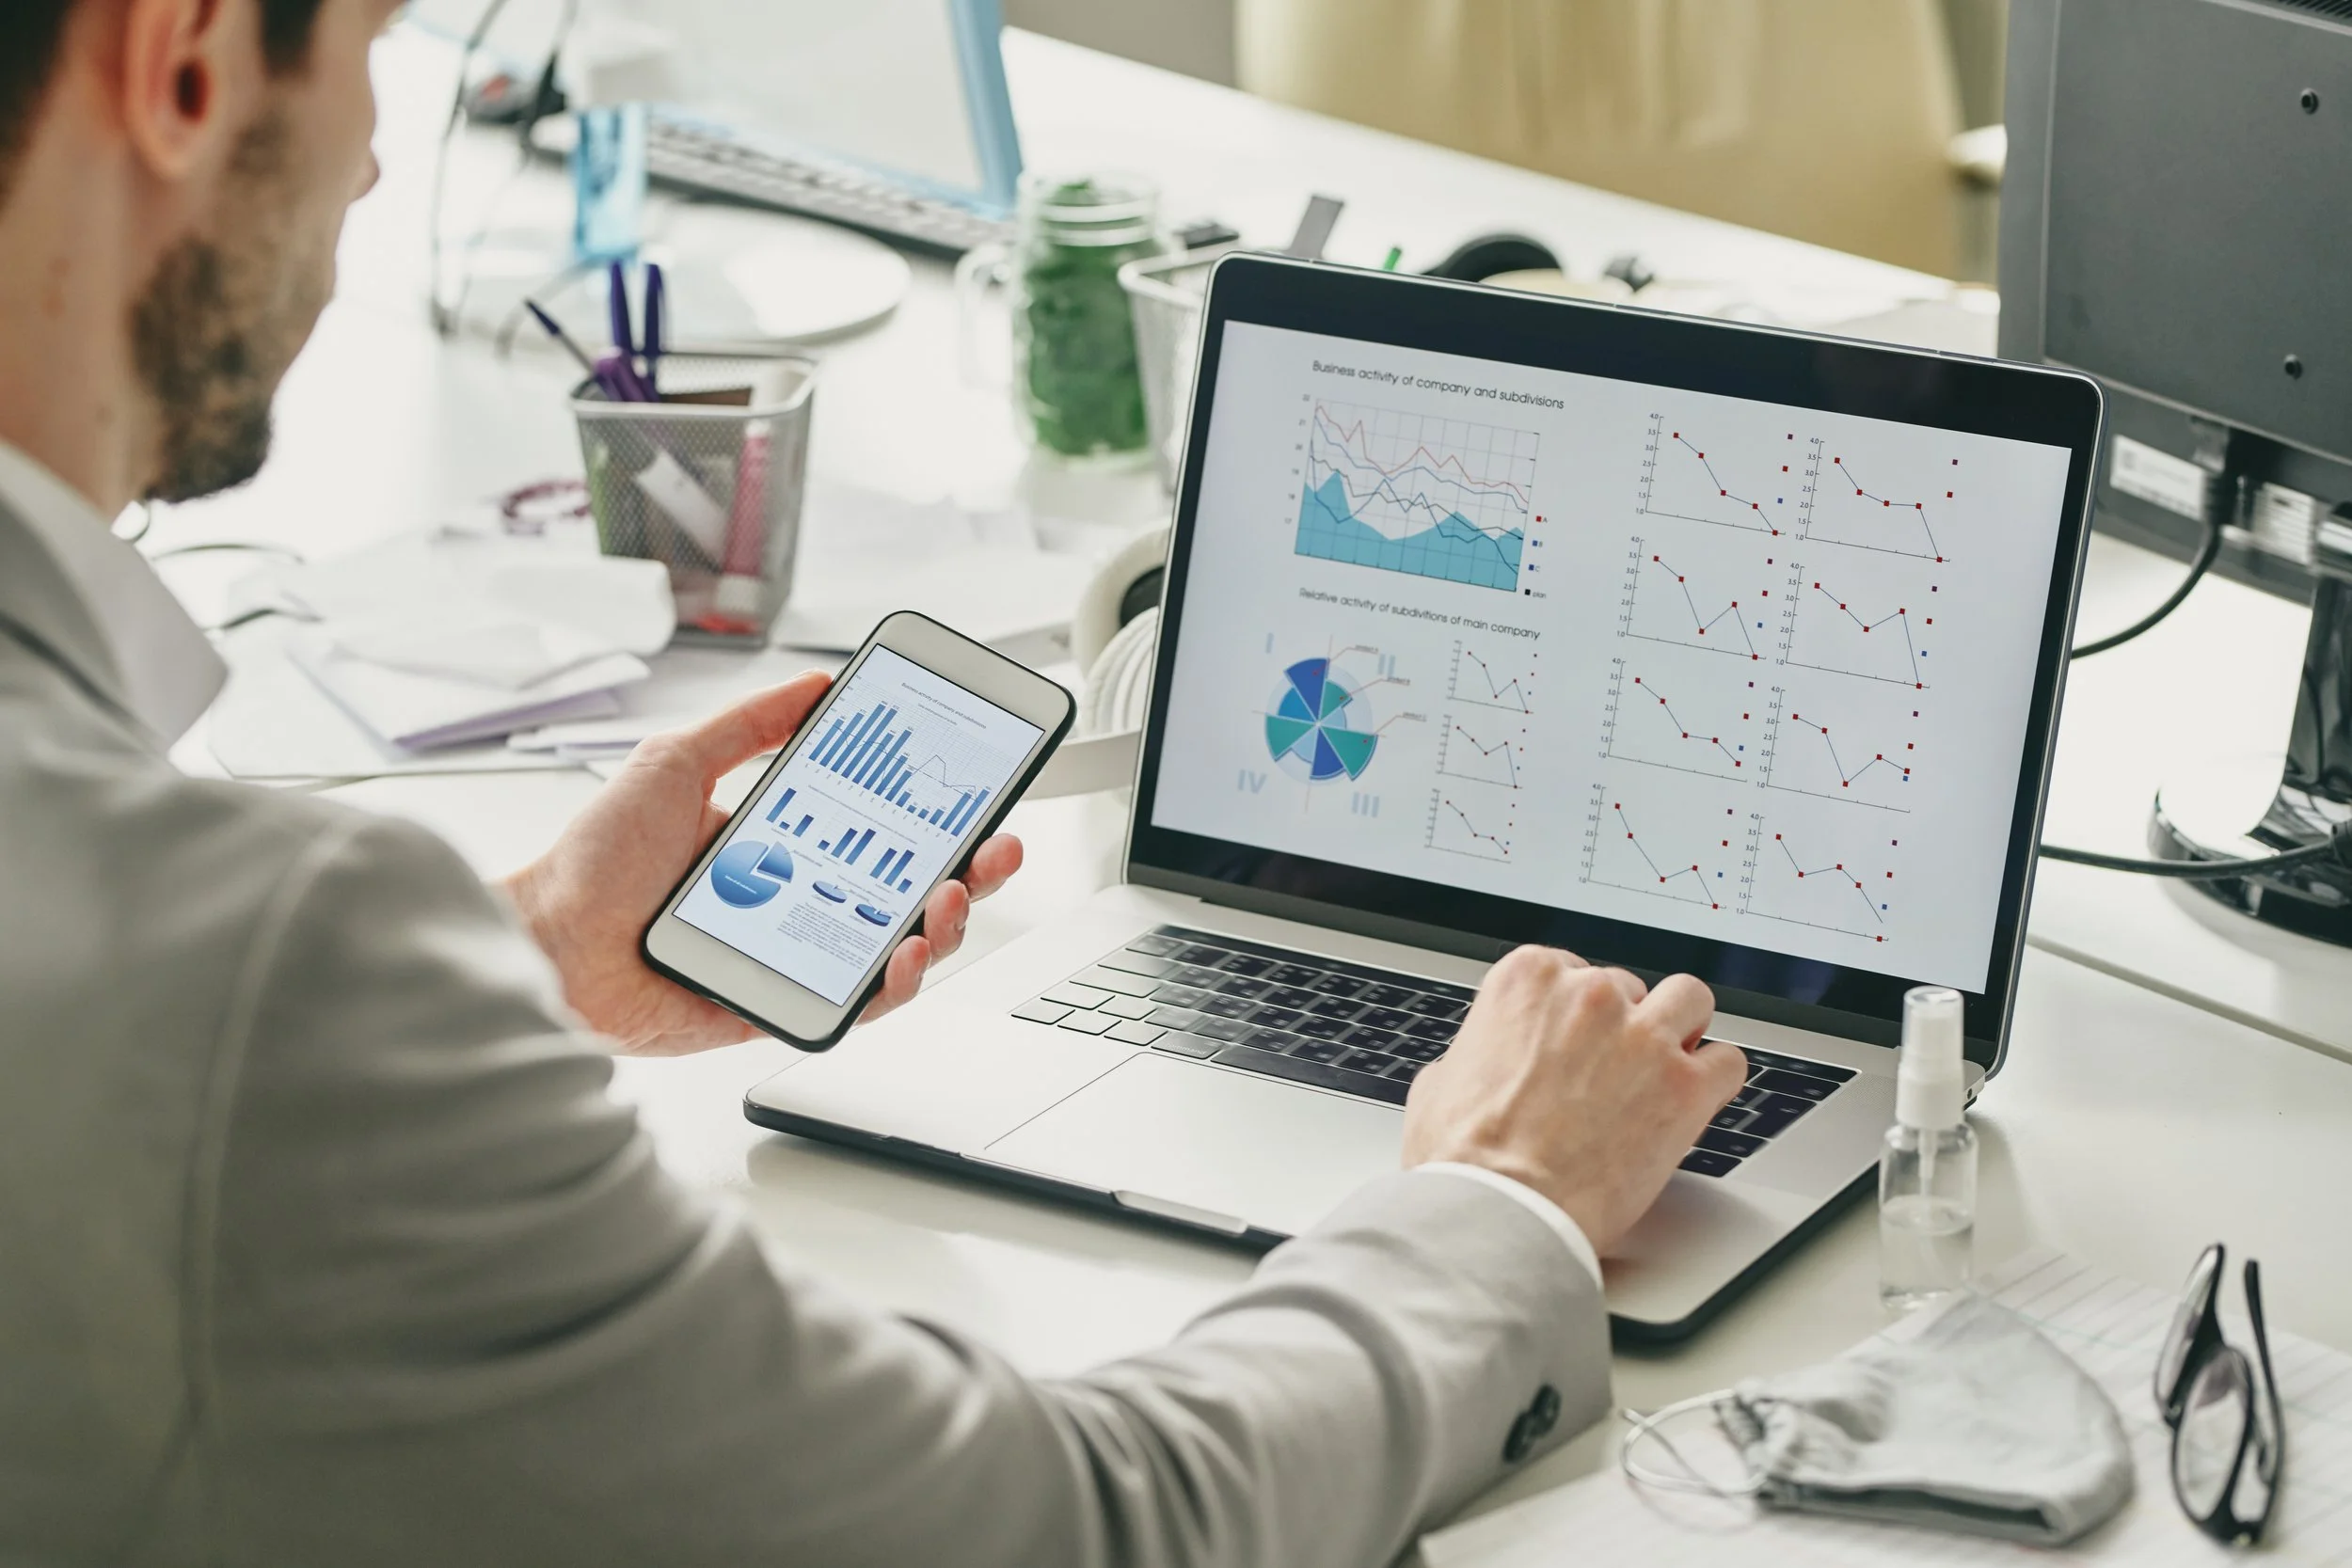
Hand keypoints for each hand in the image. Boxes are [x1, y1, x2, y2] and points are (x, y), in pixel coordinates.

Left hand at [502, 672, 1024, 1055]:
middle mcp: (797, 901)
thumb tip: (812, 686)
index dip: (933, 814)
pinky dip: (892, 982)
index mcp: (783, 845)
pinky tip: (906, 954)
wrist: (546, 939)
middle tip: (994, 847)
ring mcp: (793, 955)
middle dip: (969, 870)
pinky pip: (853, 1002)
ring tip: (952, 896)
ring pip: (896, 948)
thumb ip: (747, 725)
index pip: (879, 828)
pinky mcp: (778, 1006)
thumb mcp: (677, 762)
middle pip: (908, 890)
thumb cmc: (593, 860)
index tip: (972, 788)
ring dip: (943, 924)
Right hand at [1400, 947, 1745, 1255]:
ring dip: (1682, 1029)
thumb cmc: (1467, 1160)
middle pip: (1630, 987)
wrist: (1503, 1212)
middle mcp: (1590, 995)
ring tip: (1668, 1066)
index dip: (1575, 1013)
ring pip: (1691, 999)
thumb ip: (1476, 1055)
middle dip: (1623, 1027)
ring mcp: (1643, 1037)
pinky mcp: (1685, 1086)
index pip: (1572, 969)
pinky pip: (1729, 1061)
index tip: (1575, 1040)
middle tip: (1612, 1072)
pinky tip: (1696, 1102)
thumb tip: (1478, 1064)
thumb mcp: (1440, 1085)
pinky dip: (1717, 1080)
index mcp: (1528, 981)